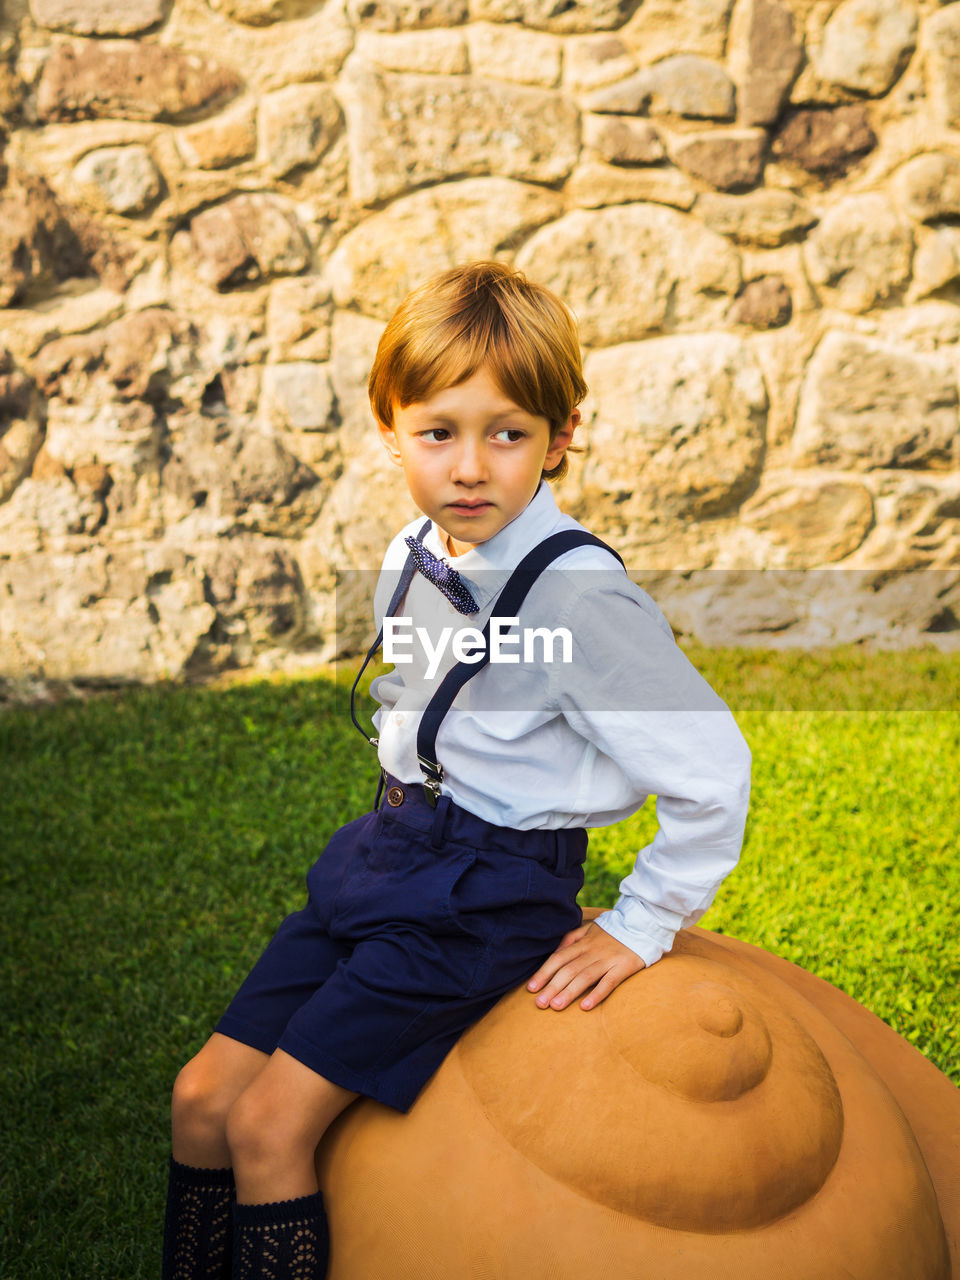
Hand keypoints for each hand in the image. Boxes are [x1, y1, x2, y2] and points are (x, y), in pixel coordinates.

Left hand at [526, 922, 645, 1011]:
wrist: (642, 925)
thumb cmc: (612, 931)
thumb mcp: (589, 928)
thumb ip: (571, 938)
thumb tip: (554, 952)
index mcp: (583, 942)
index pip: (558, 958)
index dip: (544, 973)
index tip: (531, 988)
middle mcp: (593, 951)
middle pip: (568, 970)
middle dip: (552, 987)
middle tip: (539, 1004)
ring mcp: (608, 959)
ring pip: (585, 977)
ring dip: (569, 992)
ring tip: (556, 1006)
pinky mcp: (624, 967)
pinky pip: (609, 982)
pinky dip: (596, 994)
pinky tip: (585, 1007)